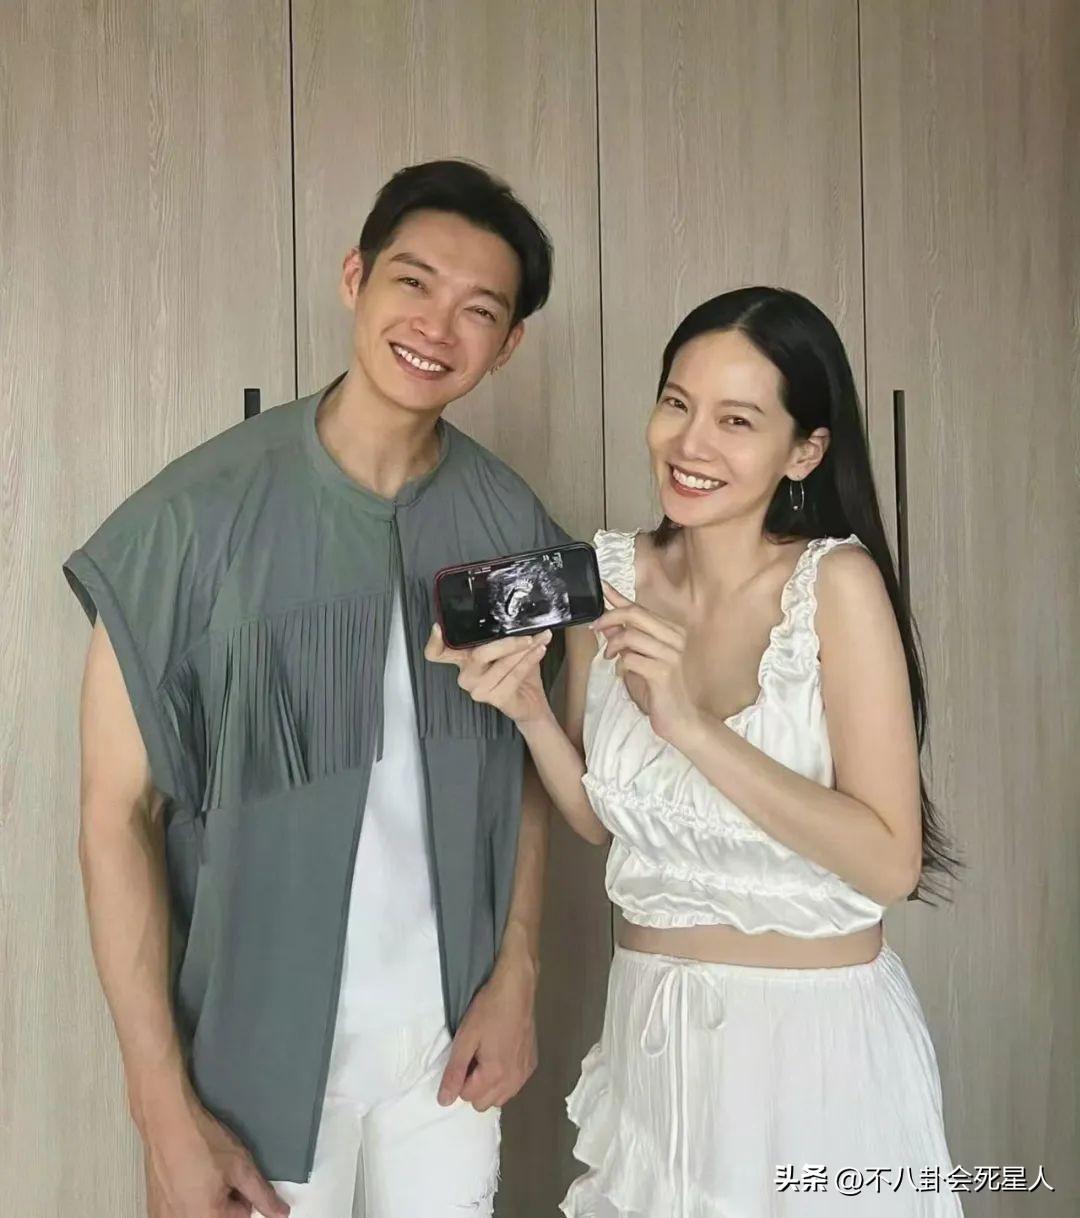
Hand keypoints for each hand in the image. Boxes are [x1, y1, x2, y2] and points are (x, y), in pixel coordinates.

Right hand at [142, 1090, 288, 1217]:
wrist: (167, 1122)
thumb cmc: (202, 1142)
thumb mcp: (241, 1167)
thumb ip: (262, 1195)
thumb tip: (281, 1214)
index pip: (242, 1214)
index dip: (242, 1189)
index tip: (233, 1171)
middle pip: (219, 1216)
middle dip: (223, 1198)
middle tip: (217, 1171)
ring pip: (199, 1212)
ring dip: (204, 1197)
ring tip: (200, 1171)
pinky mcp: (154, 1208)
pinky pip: (179, 1209)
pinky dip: (185, 1196)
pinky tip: (184, 1174)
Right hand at [424, 624, 552, 725]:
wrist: (530, 702)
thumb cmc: (517, 672)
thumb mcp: (506, 650)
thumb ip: (501, 635)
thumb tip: (515, 615)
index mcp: (464, 659)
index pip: (437, 654)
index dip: (434, 642)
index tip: (438, 628)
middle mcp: (466, 675)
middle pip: (478, 654)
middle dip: (507, 643)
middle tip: (527, 635)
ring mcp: (479, 689)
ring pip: (502, 663)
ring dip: (525, 650)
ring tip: (540, 639)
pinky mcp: (495, 698)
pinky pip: (515, 674)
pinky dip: (530, 660)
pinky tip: (540, 650)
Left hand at [436, 957, 537, 1112]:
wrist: (516, 989)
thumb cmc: (488, 1011)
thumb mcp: (465, 1039)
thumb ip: (454, 1072)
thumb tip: (444, 1101)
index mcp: (495, 1075)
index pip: (467, 1097)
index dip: (460, 1078)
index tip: (463, 1057)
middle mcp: (513, 1081)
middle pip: (484, 1104)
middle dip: (474, 1087)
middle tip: (473, 1058)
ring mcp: (525, 1074)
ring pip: (501, 1098)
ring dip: (490, 1087)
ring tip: (486, 1058)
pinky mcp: (532, 1064)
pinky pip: (514, 1085)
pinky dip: (504, 1079)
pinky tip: (502, 1055)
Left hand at [591, 580, 701, 744]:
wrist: (679, 718)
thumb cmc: (660, 689)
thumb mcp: (638, 657)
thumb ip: (624, 637)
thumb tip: (606, 619)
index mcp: (671, 631)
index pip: (640, 608)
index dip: (617, 596)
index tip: (602, 587)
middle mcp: (675, 637)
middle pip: (635, 614)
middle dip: (608, 617)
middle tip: (595, 628)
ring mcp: (671, 653)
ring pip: (630, 635)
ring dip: (613, 645)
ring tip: (611, 656)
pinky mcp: (664, 671)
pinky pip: (632, 658)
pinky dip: (621, 663)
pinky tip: (622, 670)